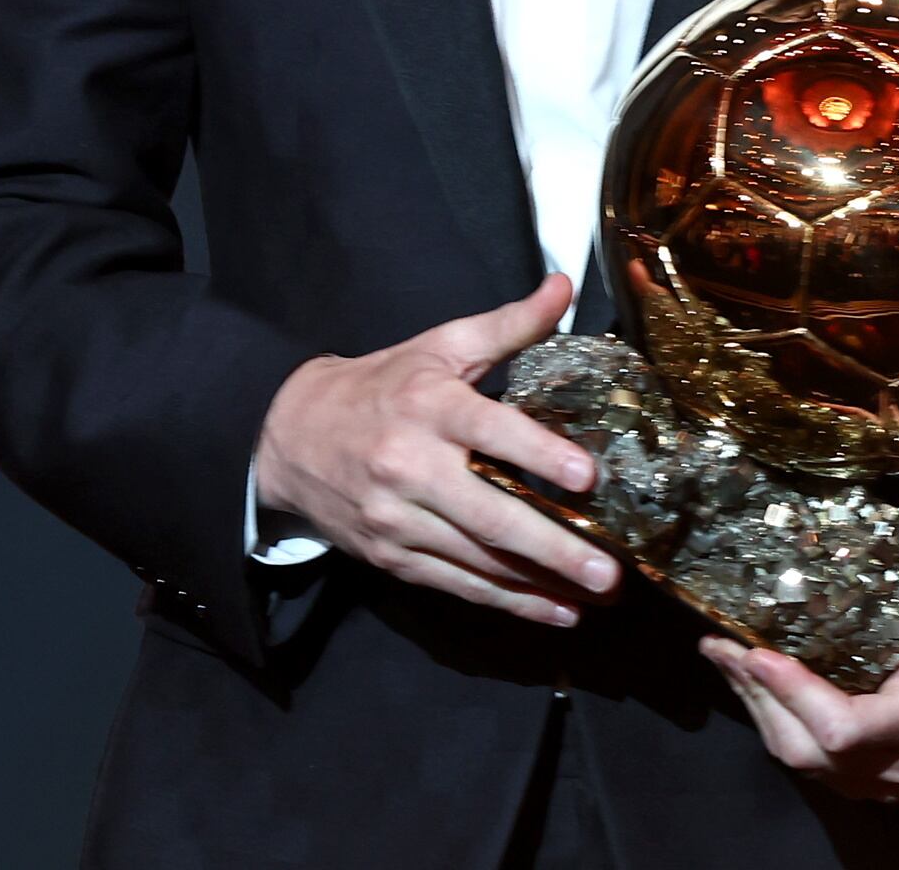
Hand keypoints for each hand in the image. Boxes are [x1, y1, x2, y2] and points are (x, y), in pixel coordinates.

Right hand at [253, 272, 618, 625]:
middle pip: (489, 514)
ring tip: (594, 596)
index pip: (489, 430)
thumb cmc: (382, 386)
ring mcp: (397, 518)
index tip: (587, 476)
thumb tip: (564, 286)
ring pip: (477, 560)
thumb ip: (508, 324)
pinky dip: (507, 602)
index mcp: (428, 405)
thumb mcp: (440, 346)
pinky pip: (456, 584)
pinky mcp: (390, 556)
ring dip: (539, 583)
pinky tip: (553, 611)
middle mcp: (410, 465)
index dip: (538, 453)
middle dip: (552, 547)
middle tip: (607, 572)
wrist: (290, 435)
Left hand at [699, 549, 898, 802]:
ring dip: (754, 704)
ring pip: (796, 755)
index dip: (797, 696)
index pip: (847, 729)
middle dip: (761, 696)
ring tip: (722, 653)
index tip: (757, 654)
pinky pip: (797, 755)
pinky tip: (744, 674)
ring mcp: (875, 779)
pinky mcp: (853, 777)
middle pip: (810, 749)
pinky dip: (766, 714)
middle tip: (722, 645)